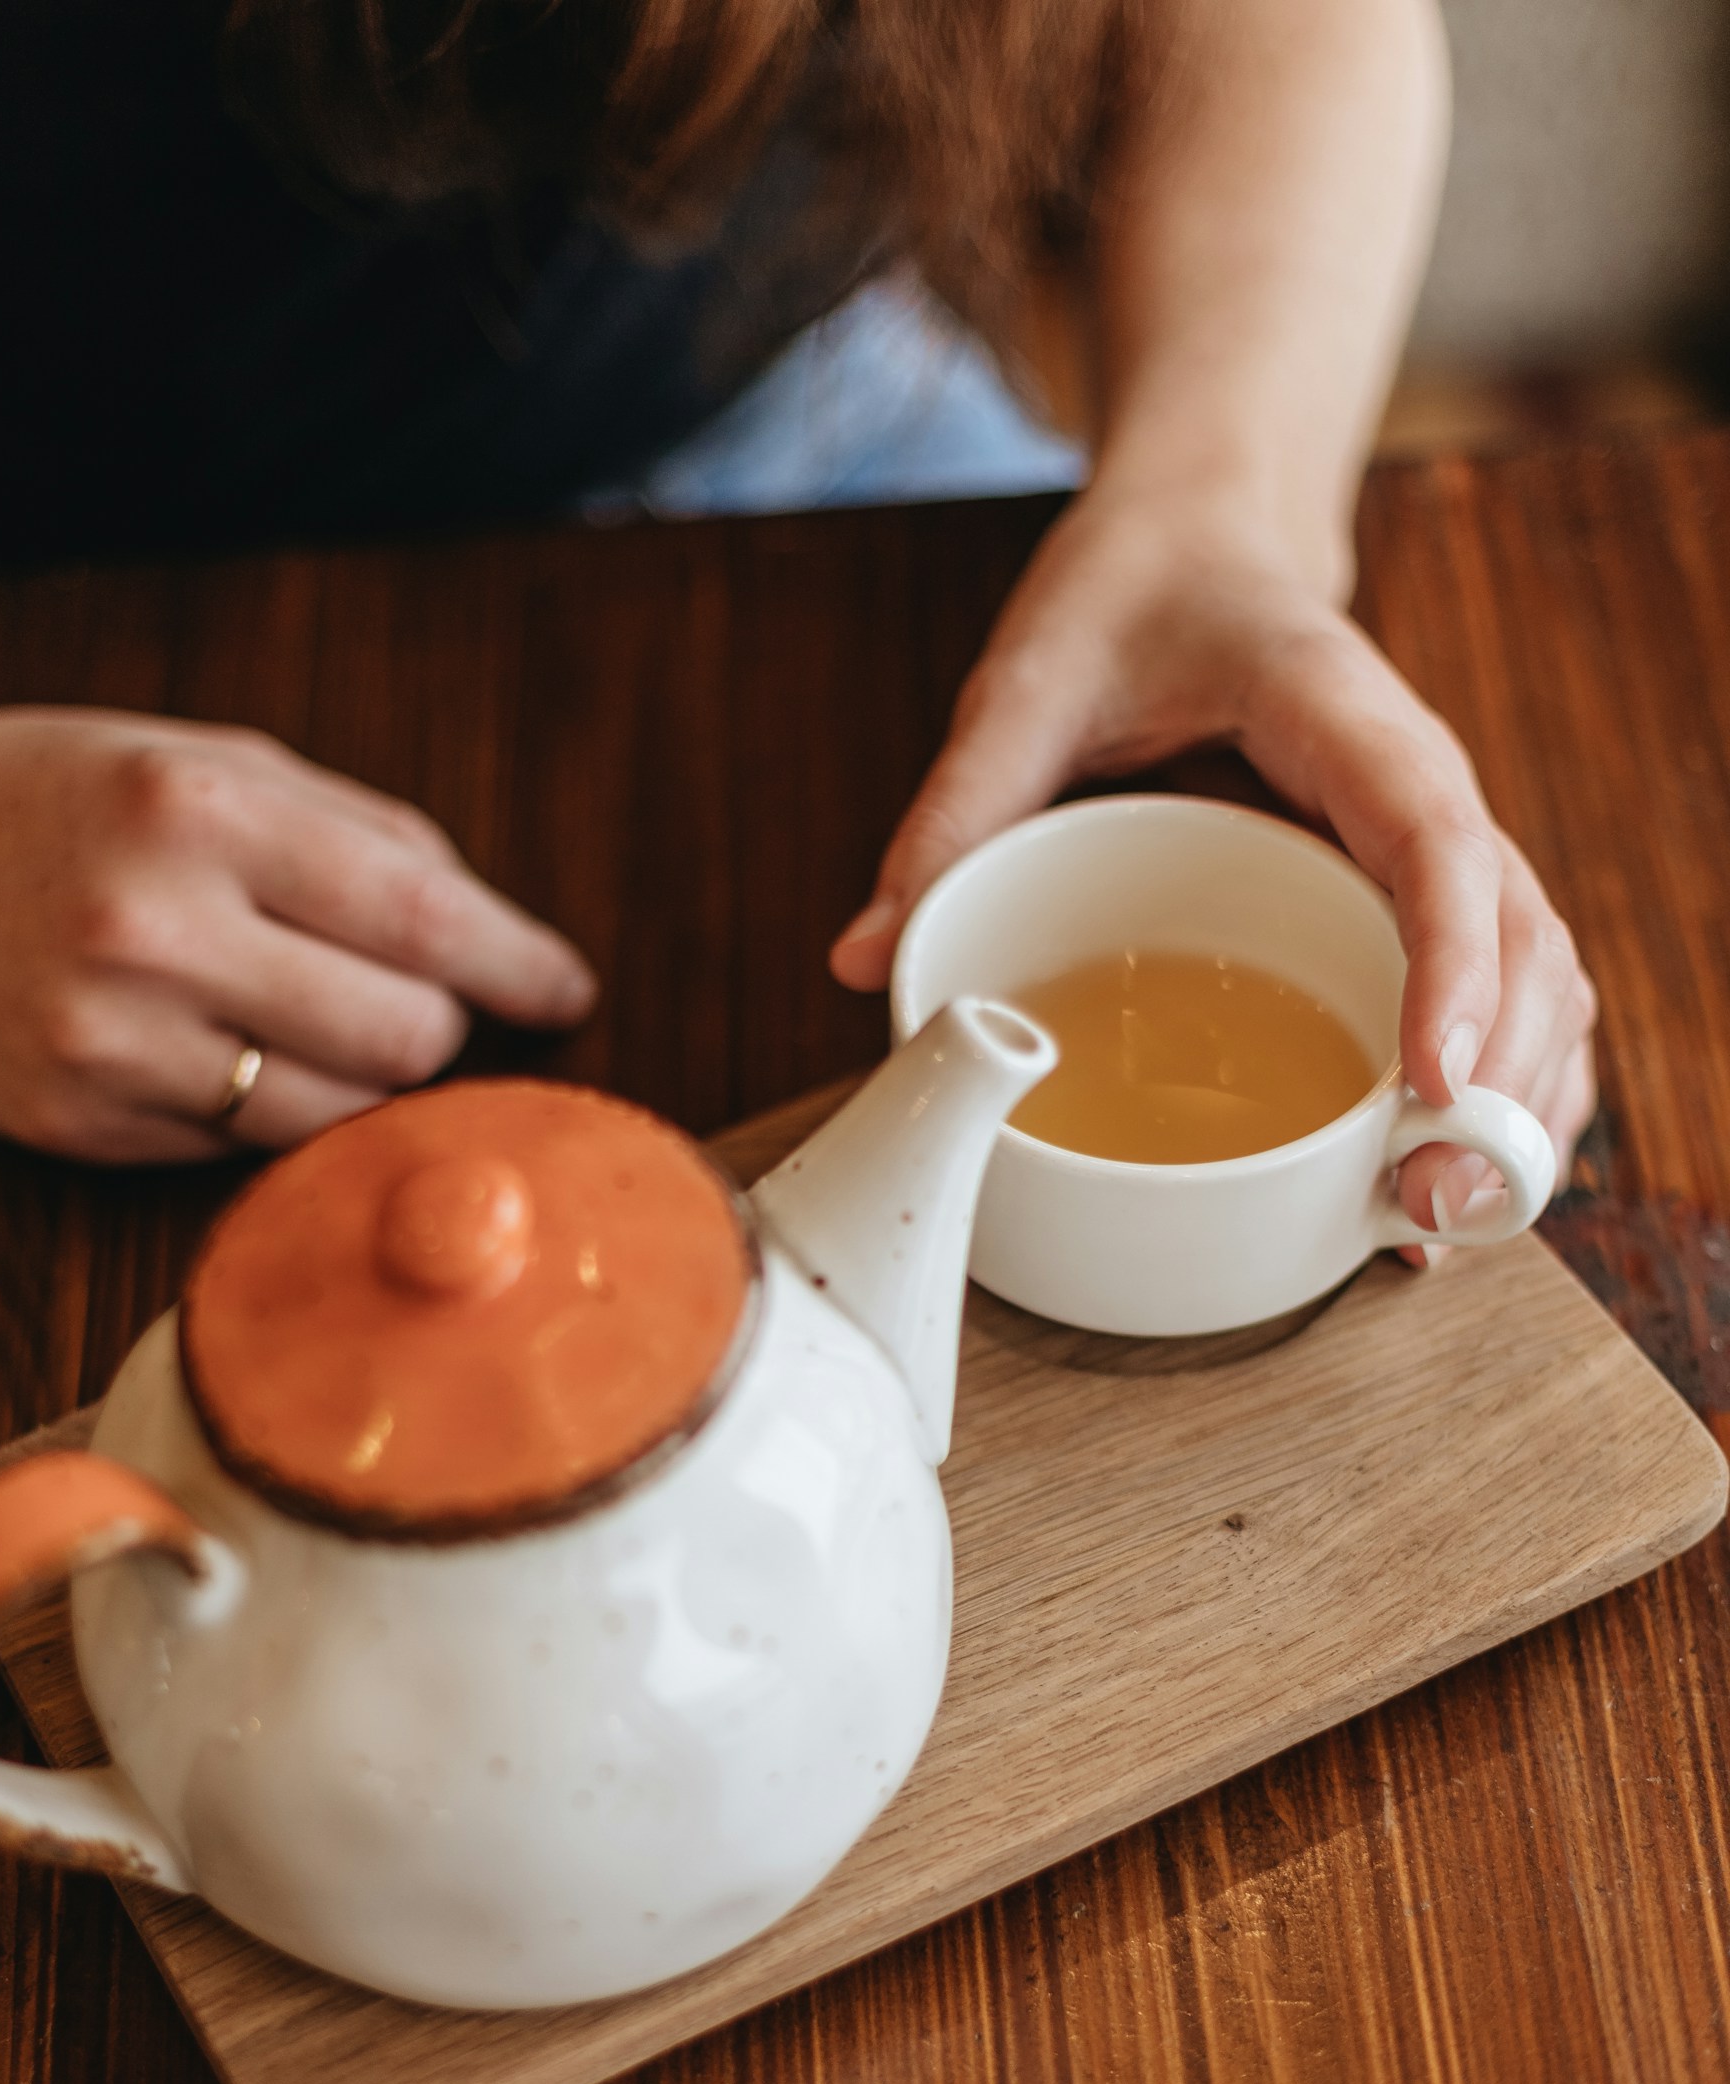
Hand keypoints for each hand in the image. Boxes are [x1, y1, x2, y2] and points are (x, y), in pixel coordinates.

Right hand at [0, 703, 594, 1160]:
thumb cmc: (32, 799)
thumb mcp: (185, 758)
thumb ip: (344, 825)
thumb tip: (482, 918)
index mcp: (194, 810)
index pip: (418, 909)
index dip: (517, 960)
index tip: (569, 987)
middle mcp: (154, 927)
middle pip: (401, 1034)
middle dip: (434, 1026)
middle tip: (407, 999)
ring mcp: (109, 1040)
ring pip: (333, 1112)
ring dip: (359, 1082)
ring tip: (306, 1025)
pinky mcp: (77, 1124)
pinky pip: (239, 1149)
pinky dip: (261, 1112)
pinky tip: (210, 1052)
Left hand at [830, 491, 1596, 1256]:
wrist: (1205, 539)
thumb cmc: (1134, 593)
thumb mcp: (1030, 678)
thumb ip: (956, 810)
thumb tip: (866, 959)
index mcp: (1346, 718)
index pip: (1436, 840)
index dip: (1454, 965)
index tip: (1434, 1079)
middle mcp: (1423, 788)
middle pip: (1524, 938)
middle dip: (1502, 1080)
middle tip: (1417, 1203)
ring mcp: (1440, 848)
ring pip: (1542, 978)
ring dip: (1519, 1103)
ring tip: (1433, 1221)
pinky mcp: (1426, 898)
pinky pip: (1510, 995)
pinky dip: (1505, 1087)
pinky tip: (1448, 1180)